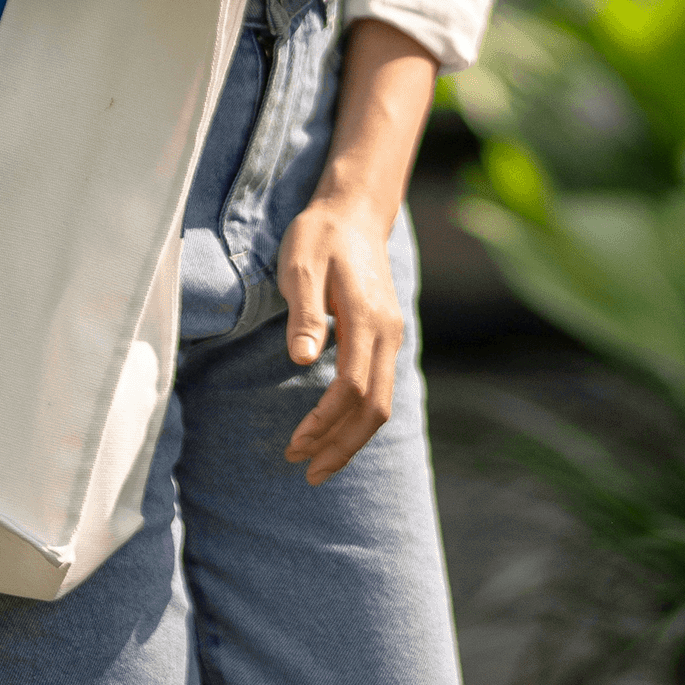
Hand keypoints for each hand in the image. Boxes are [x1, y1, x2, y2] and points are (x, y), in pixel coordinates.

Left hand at [278, 198, 403, 483]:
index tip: (293, 443)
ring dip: (351, 439)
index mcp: (368, 317)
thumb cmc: (320, 235)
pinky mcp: (386, 337)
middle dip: (341, 445)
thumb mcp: (300, 264)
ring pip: (381, 403)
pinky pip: (379, 389)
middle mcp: (388, 332)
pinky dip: (359, 420)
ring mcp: (391, 335)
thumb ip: (303, 312)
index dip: (324, 422)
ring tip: (317, 464)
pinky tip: (336, 433)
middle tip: (305, 472)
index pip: (351, 387)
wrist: (354, 212)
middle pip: (375, 407)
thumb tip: (301, 359)